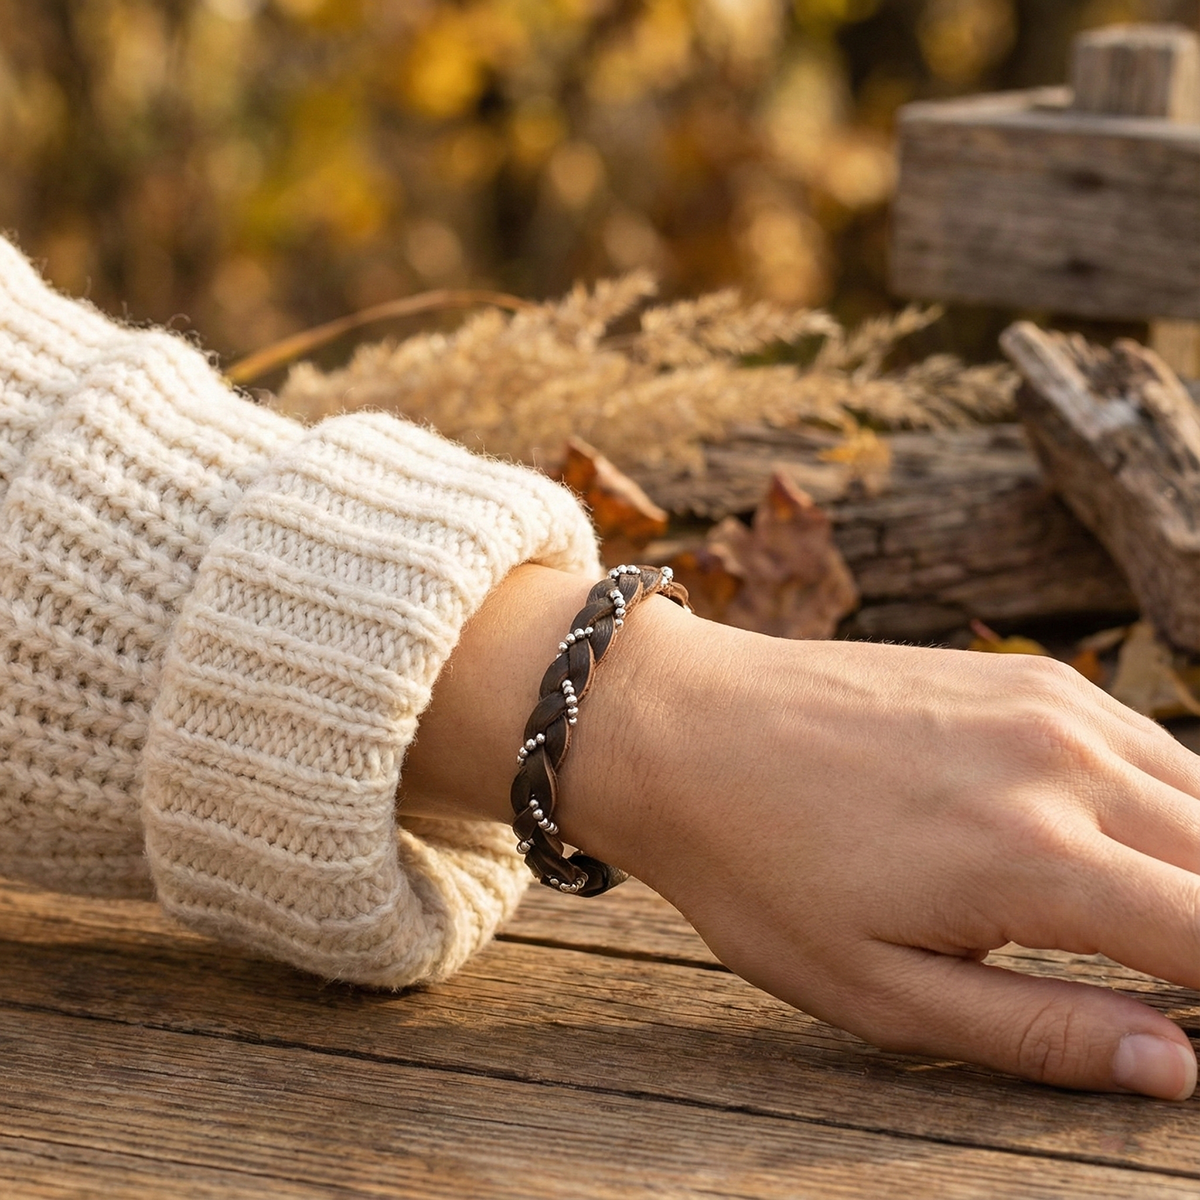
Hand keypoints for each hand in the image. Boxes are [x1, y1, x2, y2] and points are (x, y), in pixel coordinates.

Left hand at [403, 565, 1199, 1099]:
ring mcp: (1048, 700)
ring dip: (1197, 864)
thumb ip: (1040, 1032)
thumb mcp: (876, 989)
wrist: (679, 726)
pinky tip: (1115, 841)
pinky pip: (1141, 740)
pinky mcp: (1021, 672)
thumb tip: (1177, 1067)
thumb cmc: (756, 869)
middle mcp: (1066, 762)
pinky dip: (1162, 799)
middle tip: (1176, 978)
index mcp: (1039, 858)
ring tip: (1155, 925)